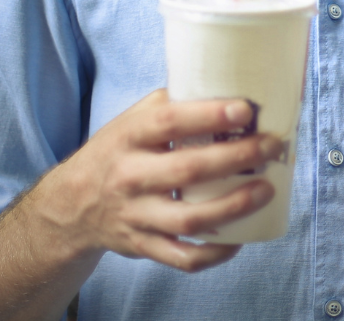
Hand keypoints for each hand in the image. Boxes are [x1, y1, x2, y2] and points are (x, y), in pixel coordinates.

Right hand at [31, 89, 282, 272]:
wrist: (71, 204)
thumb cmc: (118, 150)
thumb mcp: (134, 119)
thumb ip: (174, 104)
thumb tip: (229, 85)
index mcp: (130, 136)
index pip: (170, 123)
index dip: (210, 115)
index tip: (246, 110)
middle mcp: (131, 176)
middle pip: (187, 170)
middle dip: (236, 157)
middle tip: (271, 146)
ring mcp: (137, 216)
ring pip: (188, 219)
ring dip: (233, 206)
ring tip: (266, 190)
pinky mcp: (143, 246)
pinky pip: (181, 258)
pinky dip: (213, 253)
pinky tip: (240, 238)